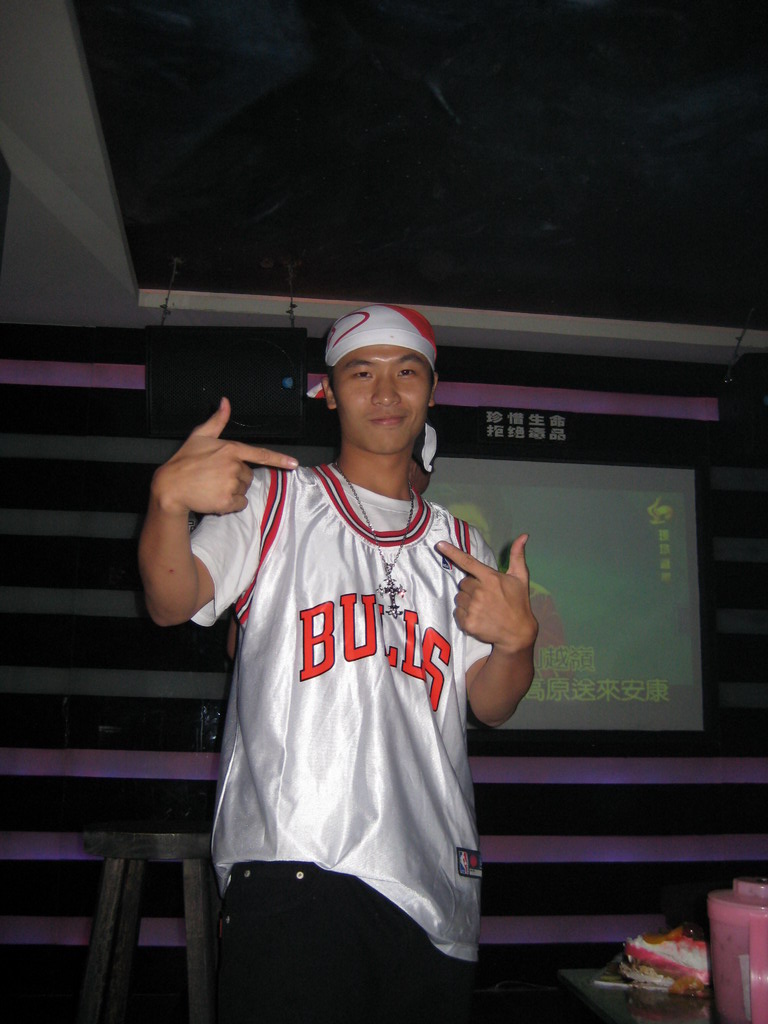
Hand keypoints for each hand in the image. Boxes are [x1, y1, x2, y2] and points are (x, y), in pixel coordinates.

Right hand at [151, 397, 297, 516]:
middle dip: (237, 477)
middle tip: (216, 476)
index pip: (260, 455)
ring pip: (244, 490)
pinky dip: (231, 504)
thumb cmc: (185, 460)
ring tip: (214, 486)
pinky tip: (216, 497)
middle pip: (248, 475)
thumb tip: (226, 401)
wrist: (170, 486)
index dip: (279, 460)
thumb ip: (217, 420)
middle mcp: (234, 466)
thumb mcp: (200, 435)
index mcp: (231, 449)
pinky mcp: (227, 501)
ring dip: (233, 490)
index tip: (294, 464)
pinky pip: (240, 504)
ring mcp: (231, 484)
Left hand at [436, 535, 537, 654]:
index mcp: (491, 578)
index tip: (439, 545)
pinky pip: (458, 613)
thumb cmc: (519, 602)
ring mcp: (474, 608)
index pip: (468, 562)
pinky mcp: (468, 623)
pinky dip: (465, 615)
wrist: (518, 632)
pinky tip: (478, 617)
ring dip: (467, 601)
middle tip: (485, 595)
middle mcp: (480, 592)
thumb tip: (523, 535)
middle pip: (463, 583)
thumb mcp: (521, 578)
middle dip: (471, 587)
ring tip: (482, 607)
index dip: (452, 552)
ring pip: (459, 598)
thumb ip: (517, 556)